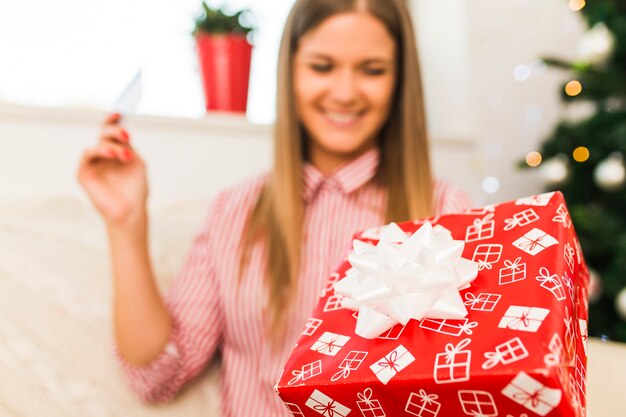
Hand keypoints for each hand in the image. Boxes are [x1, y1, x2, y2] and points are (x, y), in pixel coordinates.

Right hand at [77, 113, 148, 227]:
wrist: (131, 211)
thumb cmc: (135, 188)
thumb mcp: (136, 162)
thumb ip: (128, 146)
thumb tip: (122, 129)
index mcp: (117, 150)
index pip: (113, 131)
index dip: (114, 119)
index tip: (120, 111)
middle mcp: (104, 154)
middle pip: (105, 133)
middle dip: (115, 130)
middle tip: (127, 135)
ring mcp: (93, 163)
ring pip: (99, 144)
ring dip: (113, 146)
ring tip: (125, 155)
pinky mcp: (83, 173)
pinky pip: (88, 154)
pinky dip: (101, 152)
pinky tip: (114, 156)